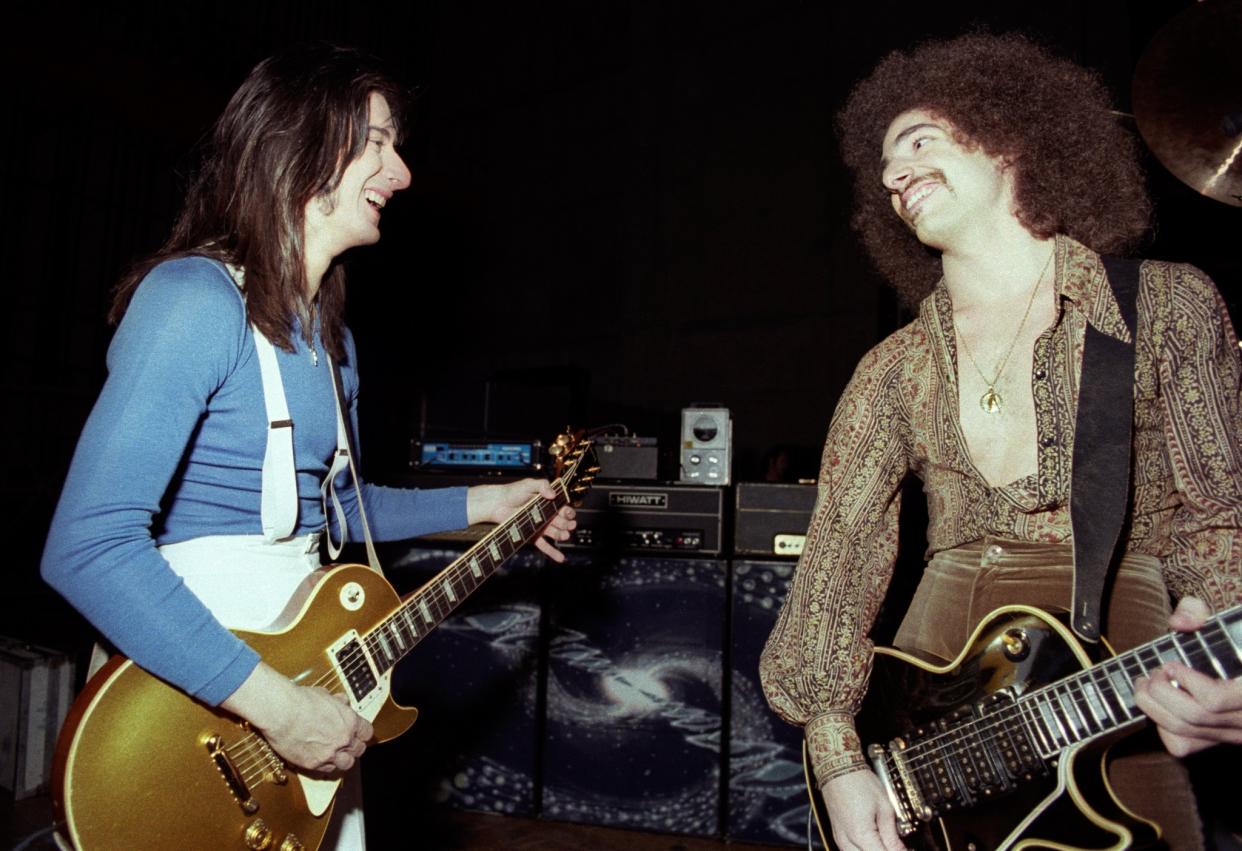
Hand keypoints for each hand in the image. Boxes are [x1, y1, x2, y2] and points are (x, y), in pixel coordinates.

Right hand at [222, 662, 372, 772]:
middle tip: (346, 745)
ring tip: (336, 755)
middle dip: (354, 747)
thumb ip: (338, 702)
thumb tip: (343, 701)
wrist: (282, 712)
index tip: (357, 734)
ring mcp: (330, 753)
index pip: (367, 733)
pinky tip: (322, 759)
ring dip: (343, 760)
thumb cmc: (301, 700)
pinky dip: (327, 766)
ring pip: (347, 764)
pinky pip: (328, 770)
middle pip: (359, 750)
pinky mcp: (314, 764)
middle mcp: (343, 739)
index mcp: (350, 721)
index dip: (362, 734)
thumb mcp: (325, 695)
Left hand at [466, 479, 576, 561]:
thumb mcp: (528, 484)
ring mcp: (540, 526)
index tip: (568, 514)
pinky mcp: (532, 535)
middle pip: (561, 521)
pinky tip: (560, 558)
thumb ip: (542, 485)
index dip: (568, 512)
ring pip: (555, 533)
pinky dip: (552, 552)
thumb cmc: (512, 492)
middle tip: (567, 525)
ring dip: (562, 535)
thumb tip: (553, 494)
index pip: (562, 508)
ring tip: (563, 535)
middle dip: (566, 524)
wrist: (496, 504)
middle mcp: (546, 515)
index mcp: (548, 502)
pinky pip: (544, 545)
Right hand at [820, 769, 907, 850]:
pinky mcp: (837, 835)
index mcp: (860, 835)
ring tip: (887, 844)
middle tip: (899, 846)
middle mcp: (847, 841)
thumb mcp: (884, 808)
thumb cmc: (858, 781)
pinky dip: (865, 849)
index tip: (908, 850)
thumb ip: (892, 835)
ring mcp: (840, 839)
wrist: (837, 767)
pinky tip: (875, 844)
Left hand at [1133, 596, 1241, 756]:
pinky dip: (1163, 726)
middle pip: (1193, 718)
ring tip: (1148, 684)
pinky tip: (1163, 704)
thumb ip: (1198, 611)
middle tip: (1152, 672)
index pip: (1214, 701)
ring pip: (1185, 735)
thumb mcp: (1227, 620)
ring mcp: (1235, 734)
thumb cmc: (1233, 637)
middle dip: (1160, 692)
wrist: (1240, 659)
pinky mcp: (1221, 740)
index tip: (1170, 665)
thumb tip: (1180, 622)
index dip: (1185, 682)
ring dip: (1154, 708)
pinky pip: (1184, 745)